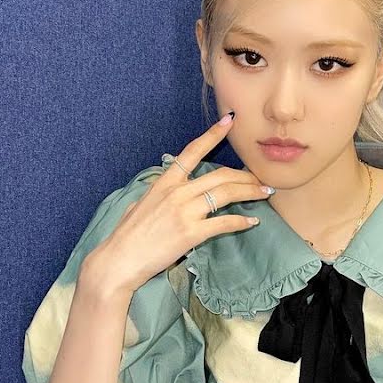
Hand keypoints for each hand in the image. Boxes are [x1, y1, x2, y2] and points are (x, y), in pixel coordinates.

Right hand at [87, 116, 272, 294]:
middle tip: (261, 179)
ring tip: (264, 193)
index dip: (213, 134)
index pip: (192, 151)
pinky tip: (252, 222)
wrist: (119, 260)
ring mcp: (184, 212)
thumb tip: (168, 190)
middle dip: (246, 175)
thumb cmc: (127, 235)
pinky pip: (224, 222)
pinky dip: (241, 221)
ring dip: (250, 192)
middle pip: (220, 175)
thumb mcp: (140, 204)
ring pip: (226, 194)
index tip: (230, 122)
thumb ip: (159, 194)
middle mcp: (177, 192)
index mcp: (165, 182)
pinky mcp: (191, 233)